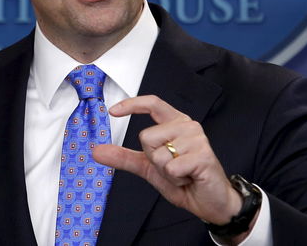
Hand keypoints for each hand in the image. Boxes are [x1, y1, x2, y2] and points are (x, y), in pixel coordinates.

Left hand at [92, 95, 244, 226]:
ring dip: (166, 172)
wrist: (210, 203)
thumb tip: (97, 151)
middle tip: (172, 167)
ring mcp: (197, 139)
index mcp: (175, 123)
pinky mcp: (203, 155)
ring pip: (158, 154)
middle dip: (153, 159)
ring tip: (182, 174)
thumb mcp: (148, 167)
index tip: (113, 111)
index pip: (153, 103)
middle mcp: (187, 126)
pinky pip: (171, 167)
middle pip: (147, 136)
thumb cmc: (183, 180)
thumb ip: (124, 157)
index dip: (132, 104)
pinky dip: (176, 179)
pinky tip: (189, 178)